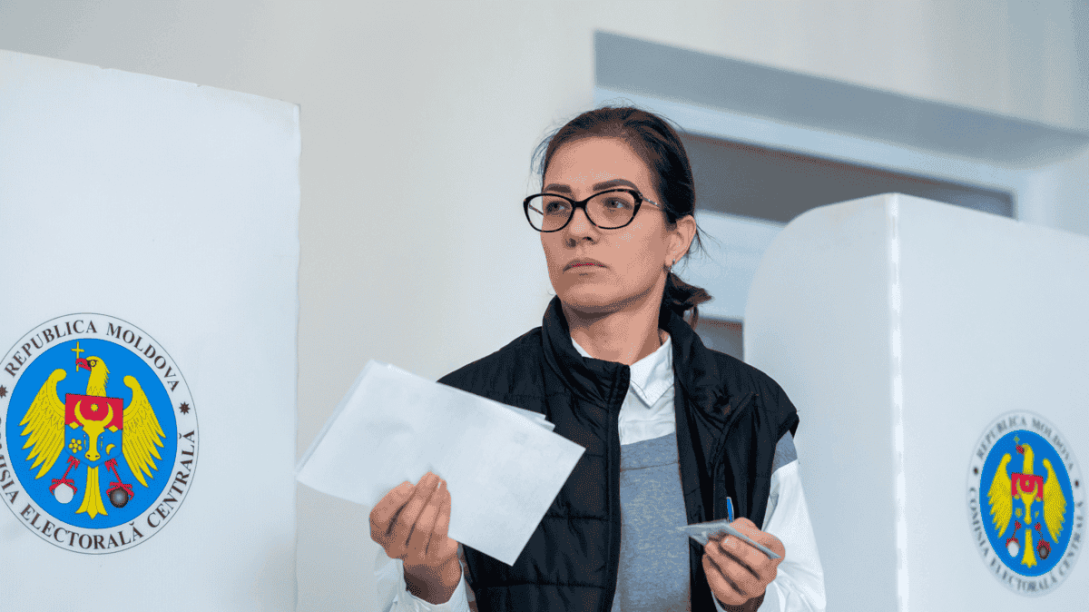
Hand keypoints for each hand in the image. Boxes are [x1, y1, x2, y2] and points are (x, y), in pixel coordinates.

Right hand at [370, 471, 461, 603]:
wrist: (429, 560)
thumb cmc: (412, 528)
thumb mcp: (400, 515)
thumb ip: (402, 500)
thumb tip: (418, 480)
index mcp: (380, 534)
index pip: (379, 518)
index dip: (393, 500)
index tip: (409, 484)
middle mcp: (393, 548)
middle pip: (405, 520)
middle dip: (420, 495)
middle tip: (431, 478)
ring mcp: (413, 556)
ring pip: (423, 525)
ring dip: (434, 501)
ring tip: (441, 485)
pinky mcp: (433, 557)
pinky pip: (439, 530)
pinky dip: (443, 510)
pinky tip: (446, 497)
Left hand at [702, 518, 784, 607]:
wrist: (736, 570)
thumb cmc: (744, 547)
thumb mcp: (745, 530)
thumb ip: (739, 527)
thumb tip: (729, 529)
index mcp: (774, 554)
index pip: (772, 545)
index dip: (755, 536)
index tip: (737, 529)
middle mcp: (768, 573)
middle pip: (759, 563)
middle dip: (741, 550)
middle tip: (724, 541)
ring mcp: (755, 587)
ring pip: (741, 577)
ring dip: (723, 560)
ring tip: (710, 547)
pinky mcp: (739, 598)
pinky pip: (726, 589)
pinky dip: (713, 574)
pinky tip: (708, 560)